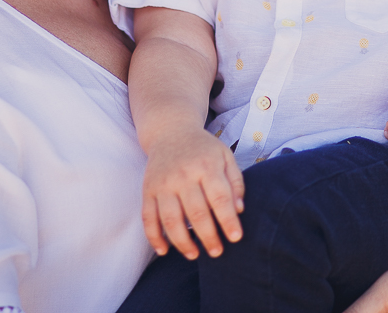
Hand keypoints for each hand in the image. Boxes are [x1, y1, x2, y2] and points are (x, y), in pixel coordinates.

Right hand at [141, 128, 244, 259]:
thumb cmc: (203, 149)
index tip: (236, 238)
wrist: (170, 131)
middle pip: (196, 212)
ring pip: (171, 219)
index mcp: (207, 165)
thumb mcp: (225, 156)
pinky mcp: (148, 190)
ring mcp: (163, 183)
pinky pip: (148, 217)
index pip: (220, 198)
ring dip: (182, 242)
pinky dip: (154, 236)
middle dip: (208, 237)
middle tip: (217, 252)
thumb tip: (239, 210)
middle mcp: (183, 174)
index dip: (228, 220)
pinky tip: (164, 250)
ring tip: (194, 255)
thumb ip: (235, 182)